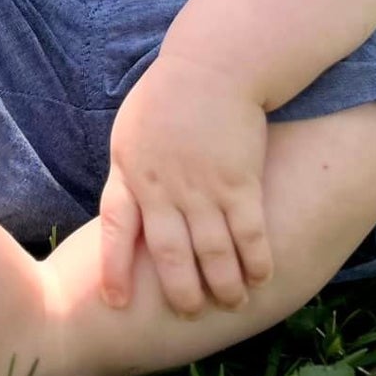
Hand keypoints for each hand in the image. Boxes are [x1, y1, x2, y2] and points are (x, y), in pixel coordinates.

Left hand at [98, 54, 273, 318]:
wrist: (215, 63)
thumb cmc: (171, 93)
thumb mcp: (132, 129)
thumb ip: (129, 172)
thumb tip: (126, 210)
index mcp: (130, 171)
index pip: (115, 228)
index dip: (114, 267)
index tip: (116, 301)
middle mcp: (163, 187)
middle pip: (168, 253)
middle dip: (180, 290)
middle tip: (191, 313)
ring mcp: (202, 187)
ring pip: (212, 252)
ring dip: (223, 284)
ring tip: (231, 303)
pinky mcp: (239, 181)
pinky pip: (248, 233)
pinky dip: (255, 259)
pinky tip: (262, 276)